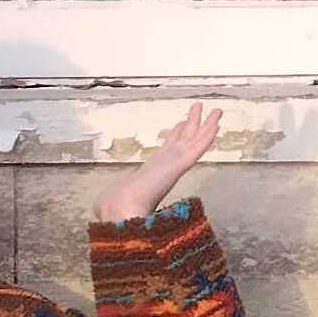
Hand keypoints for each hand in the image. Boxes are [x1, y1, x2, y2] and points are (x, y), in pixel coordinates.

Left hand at [92, 105, 220, 223]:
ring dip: (205, 125)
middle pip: (184, 140)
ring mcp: (174, 164)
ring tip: (216, 110)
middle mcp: (167, 166)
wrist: (121, 208)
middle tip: (199, 108)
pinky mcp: (179, 164)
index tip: (182, 125)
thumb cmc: (117, 206)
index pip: (168, 149)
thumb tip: (101, 206)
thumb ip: (113, 198)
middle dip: (193, 124)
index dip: (176, 135)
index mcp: (154, 171)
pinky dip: (207, 136)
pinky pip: (196, 148)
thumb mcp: (115, 195)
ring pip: (194, 140)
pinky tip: (216, 124)